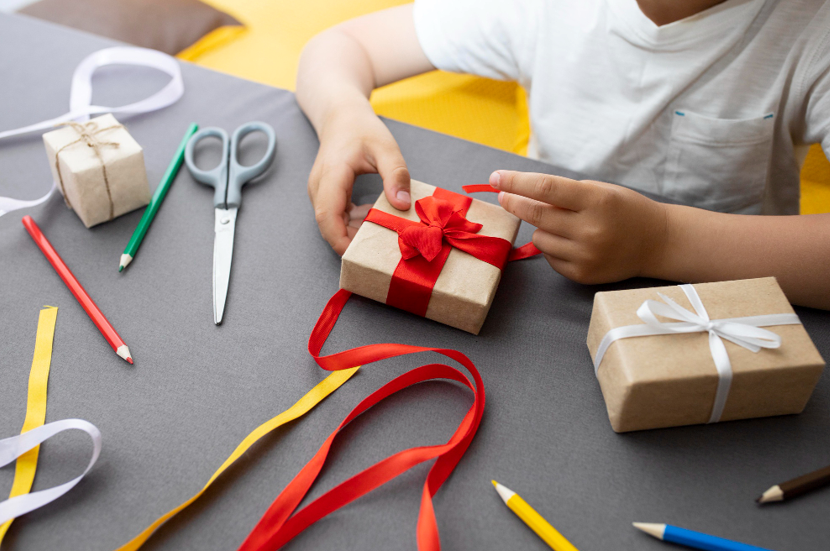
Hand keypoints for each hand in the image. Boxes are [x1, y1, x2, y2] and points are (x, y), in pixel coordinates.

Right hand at [308, 108, 410, 254]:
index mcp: (331, 176)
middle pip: (329, 225)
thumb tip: (402, 205)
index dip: (341, 240)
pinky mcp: (326, 195)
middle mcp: (319, 187)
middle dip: (352, 240)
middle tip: (382, 246)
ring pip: (332, 223)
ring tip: (382, 231)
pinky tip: (374, 217)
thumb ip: (396, 175)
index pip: (327, 216)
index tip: (361, 254)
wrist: (342, 116)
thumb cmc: (363, 129)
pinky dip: (354, 222)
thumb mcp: (386, 148)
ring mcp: (320, 192)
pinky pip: (336, 216)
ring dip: (354, 231)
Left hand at [491, 170, 667, 283]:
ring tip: (564, 224)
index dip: (516, 183)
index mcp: (596, 201)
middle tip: (504, 196)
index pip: (545, 189)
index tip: (495, 178)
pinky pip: (549, 257)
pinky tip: (572, 242)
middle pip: (536, 215)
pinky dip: (552, 247)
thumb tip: (518, 193)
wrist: (656, 242)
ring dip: (541, 228)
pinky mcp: (582, 274)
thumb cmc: (623, 210)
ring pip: (539, 238)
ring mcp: (586, 255)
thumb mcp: (598, 191)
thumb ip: (562, 193)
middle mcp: (590, 230)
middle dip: (514, 203)